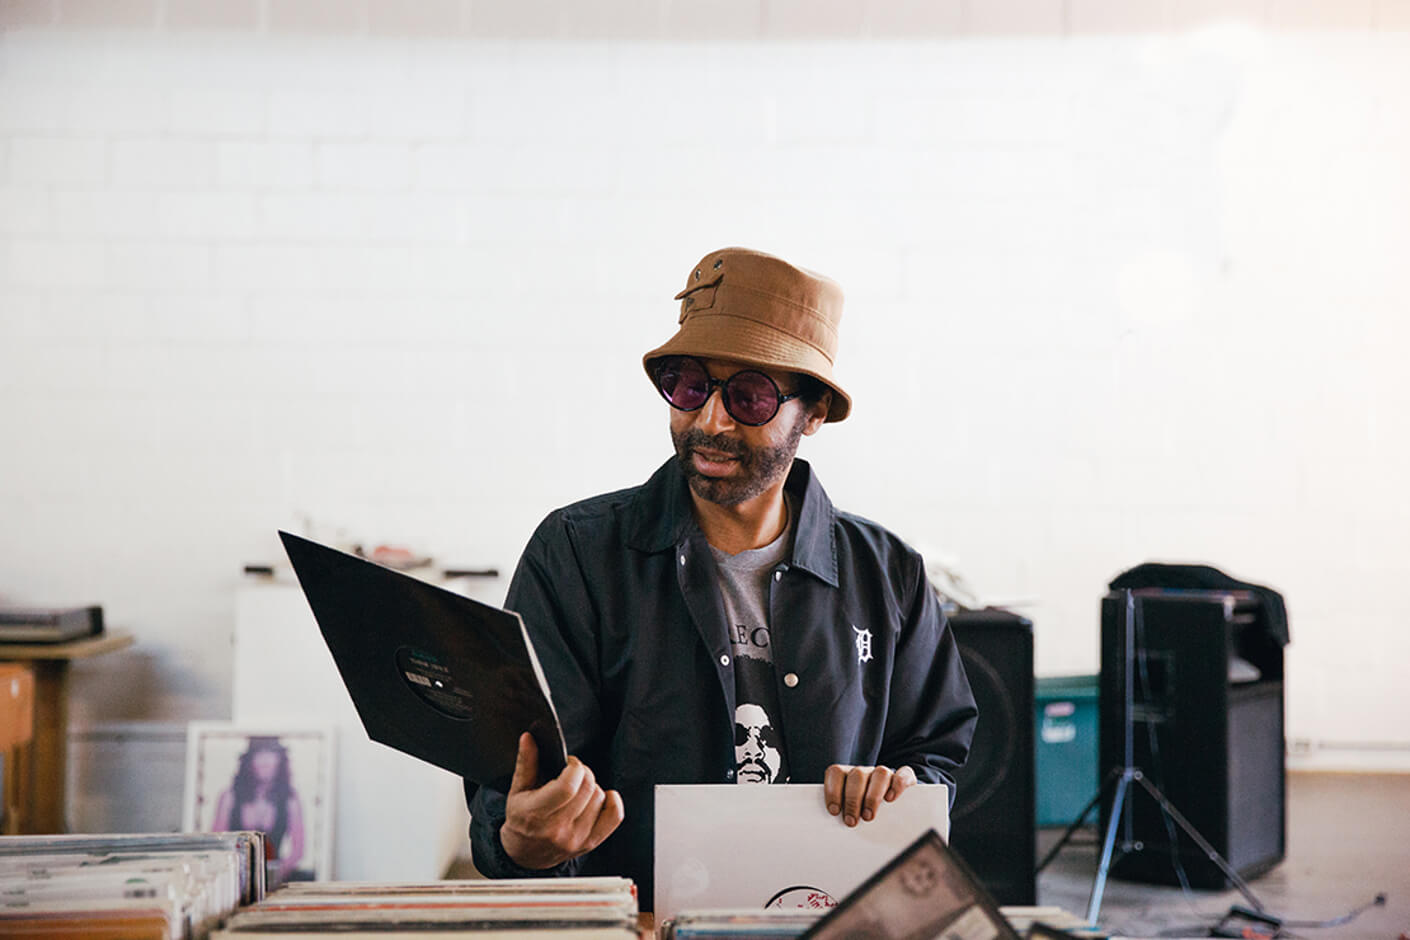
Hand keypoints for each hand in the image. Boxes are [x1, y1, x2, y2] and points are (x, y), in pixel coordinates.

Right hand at [500, 733, 624, 869]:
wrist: (524, 856)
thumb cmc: (521, 821)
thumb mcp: (517, 791)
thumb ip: (526, 763)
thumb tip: (529, 738)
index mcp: (536, 815)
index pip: (567, 787)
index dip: (574, 767)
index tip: (569, 763)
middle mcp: (558, 829)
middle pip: (587, 789)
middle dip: (583, 772)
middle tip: (574, 773)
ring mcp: (576, 838)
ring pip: (600, 798)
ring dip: (592, 787)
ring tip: (579, 789)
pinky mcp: (590, 843)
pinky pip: (614, 817)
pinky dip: (612, 801)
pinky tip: (601, 797)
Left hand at [824, 763, 917, 827]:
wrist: (894, 809)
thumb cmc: (864, 813)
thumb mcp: (850, 813)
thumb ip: (842, 813)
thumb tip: (833, 830)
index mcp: (848, 776)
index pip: (836, 772)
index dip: (833, 790)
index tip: (834, 811)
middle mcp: (866, 772)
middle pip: (857, 775)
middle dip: (853, 800)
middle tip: (851, 821)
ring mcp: (885, 774)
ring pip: (880, 773)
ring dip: (873, 796)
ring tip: (868, 817)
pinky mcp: (906, 778)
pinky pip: (903, 774)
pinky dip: (897, 786)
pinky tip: (891, 800)